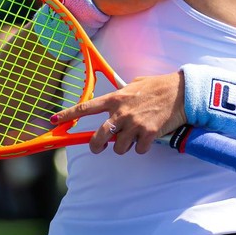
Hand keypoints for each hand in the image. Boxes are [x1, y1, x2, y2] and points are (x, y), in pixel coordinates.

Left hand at [51, 71, 186, 154]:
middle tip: (99, 147)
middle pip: (99, 137)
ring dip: (126, 146)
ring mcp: (134, 124)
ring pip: (120, 148)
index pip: (86, 108)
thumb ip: (122, 93)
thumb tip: (115, 99)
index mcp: (116, 98)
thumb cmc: (159, 86)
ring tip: (135, 137)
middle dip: (96, 146)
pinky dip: (142, 147)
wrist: (181, 92)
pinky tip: (148, 138)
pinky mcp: (148, 134)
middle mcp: (121, 112)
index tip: (54, 120)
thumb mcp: (136, 84)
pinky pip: (138, 150)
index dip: (67, 115)